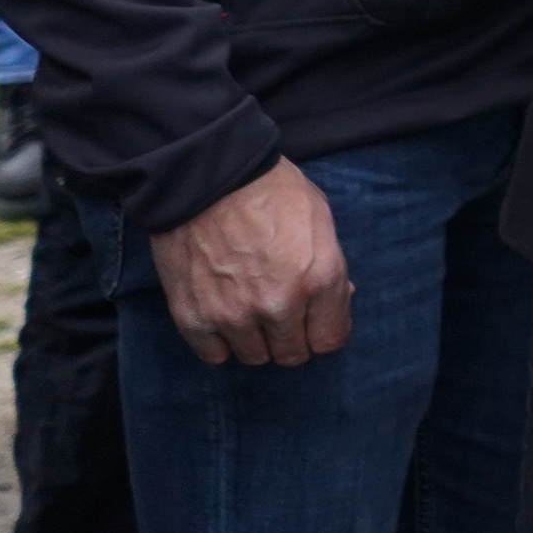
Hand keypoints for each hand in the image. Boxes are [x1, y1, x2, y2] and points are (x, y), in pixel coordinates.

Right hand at [150, 157, 351, 366]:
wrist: (206, 175)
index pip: (330, 340)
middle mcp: (280, 305)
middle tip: (281, 314)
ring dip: (256, 341)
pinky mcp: (194, 316)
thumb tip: (338, 300)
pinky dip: (219, 343)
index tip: (315, 322)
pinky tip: (222, 319)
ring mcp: (234, 315)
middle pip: (293, 354)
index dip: (324, 331)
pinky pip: (213, 355)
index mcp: (319, 278)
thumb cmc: (270, 190)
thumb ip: (330, 267)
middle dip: (292, 338)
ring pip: (255, 357)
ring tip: (250, 312)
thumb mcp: (320, 219)